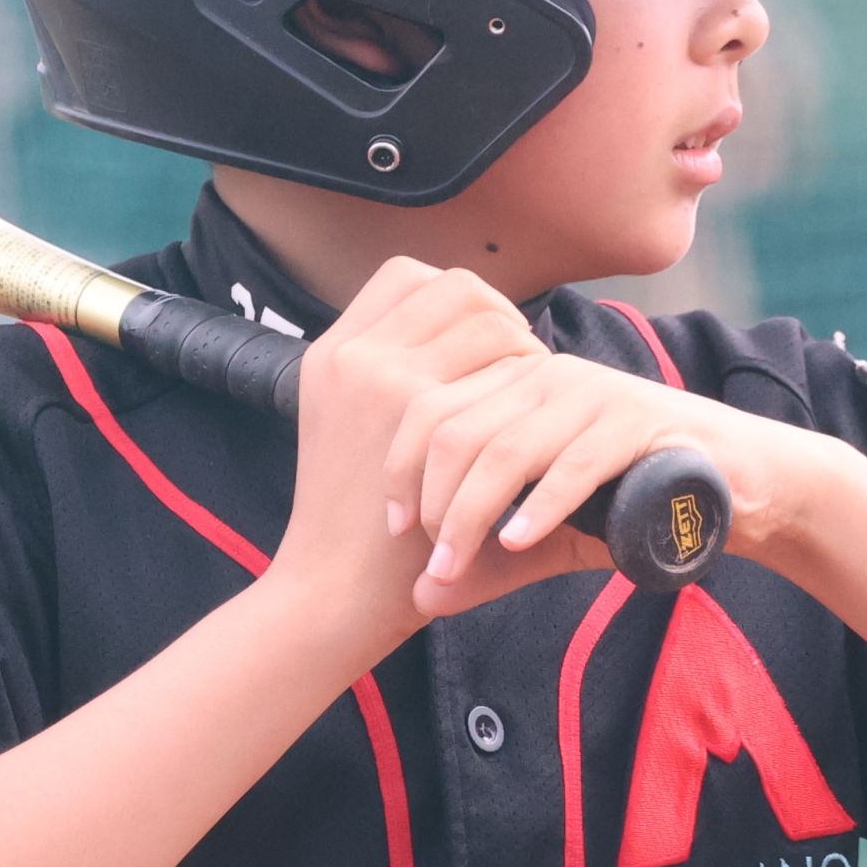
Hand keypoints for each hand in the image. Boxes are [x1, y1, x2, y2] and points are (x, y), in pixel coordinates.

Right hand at [266, 259, 592, 651]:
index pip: (406, 277)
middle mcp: (353, 354)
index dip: (456, 300)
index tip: (481, 342)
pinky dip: (528, 380)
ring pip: (484, 317)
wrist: (331, 589)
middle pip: (454, 287)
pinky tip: (534, 417)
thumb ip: (388, 383)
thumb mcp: (345, 431)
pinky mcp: (418, 412)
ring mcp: (384, 378)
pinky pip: (500, 364)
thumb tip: (458, 347)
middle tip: (518, 363)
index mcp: (332, 354)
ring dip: (519, 346)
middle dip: (500, 315)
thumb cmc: (350, 526)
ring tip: (527, 393)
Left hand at [391, 323, 847, 613]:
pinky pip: (577, 460)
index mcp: (515, 384)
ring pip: (508, 445)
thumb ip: (487, 560)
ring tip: (456, 564)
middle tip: (427, 559)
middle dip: (431, 499)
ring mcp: (593, 394)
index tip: (391, 528)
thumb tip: (419, 597)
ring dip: (473, 511)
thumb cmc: (632, 506)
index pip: (431, 407)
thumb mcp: (548, 536)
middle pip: (458, 426)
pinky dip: (542, 505)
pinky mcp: (638, 421)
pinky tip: (519, 541)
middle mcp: (546, 376)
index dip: (399, 467)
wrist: (735, 488)